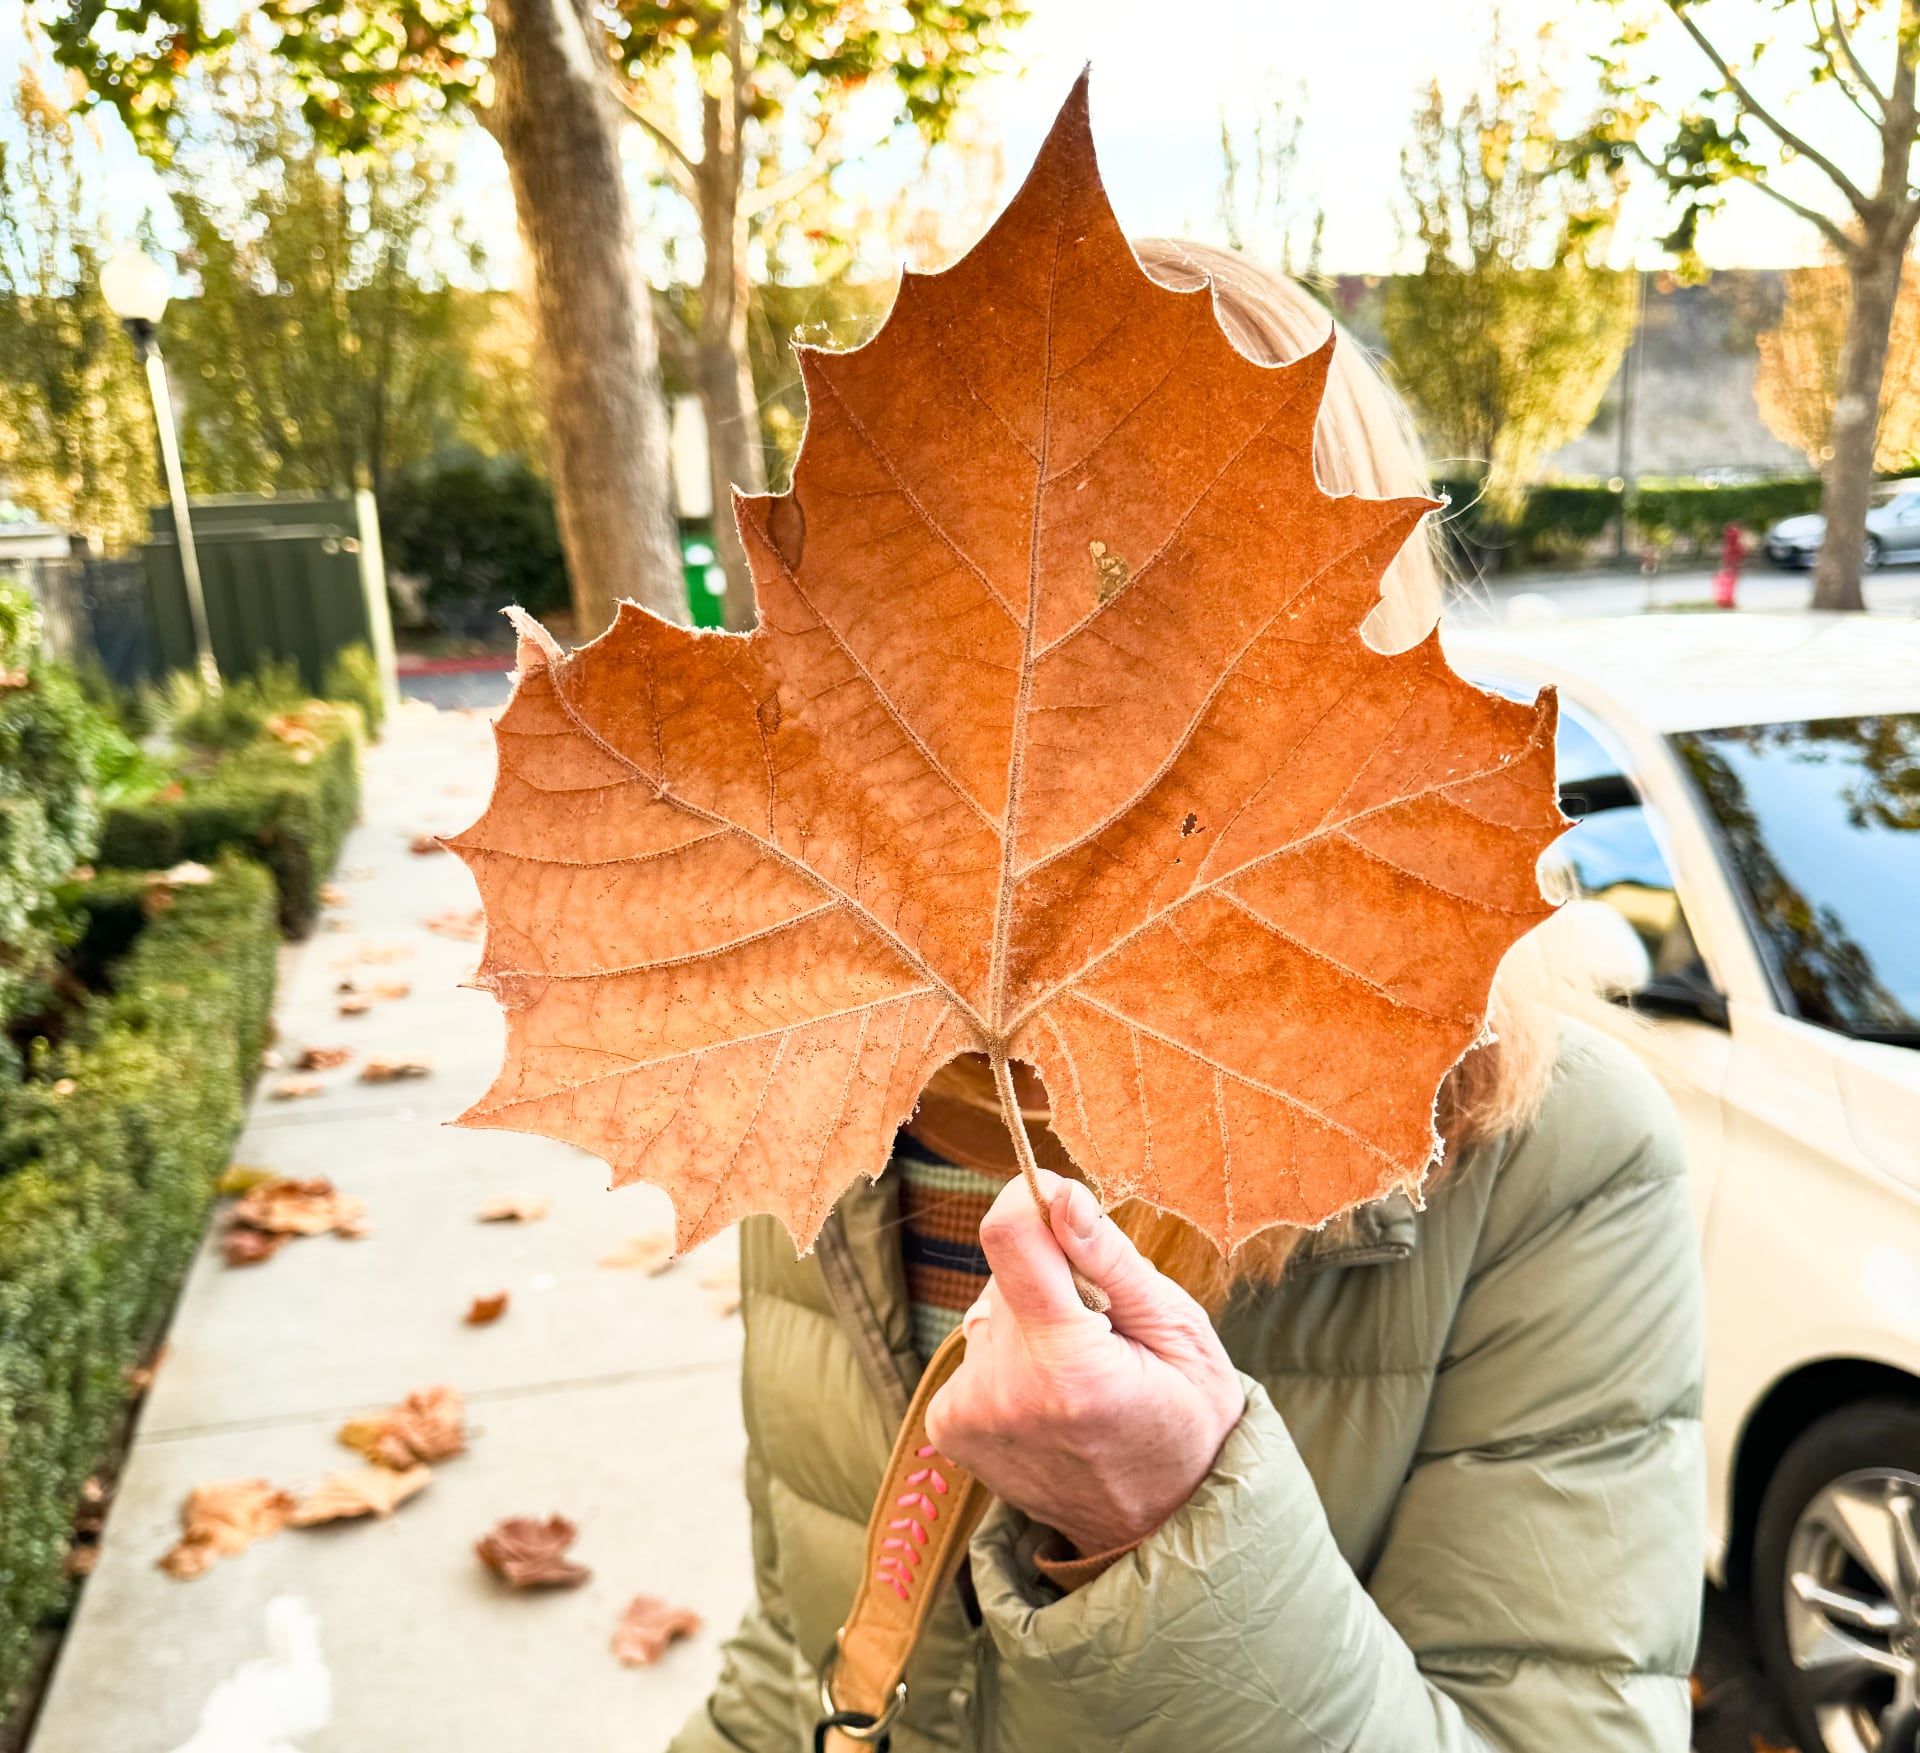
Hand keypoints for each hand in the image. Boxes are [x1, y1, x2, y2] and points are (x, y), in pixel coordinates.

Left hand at [924, 1168, 1243, 1557]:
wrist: (1159, 1526)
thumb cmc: (1185, 1418)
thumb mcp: (1180, 1331)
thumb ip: (1111, 1259)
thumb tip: (1058, 1193)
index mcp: (1071, 1367)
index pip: (1008, 1239)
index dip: (1032, 1201)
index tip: (1061, 1203)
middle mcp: (1007, 1393)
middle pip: (1007, 1272)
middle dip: (1052, 1278)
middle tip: (1103, 1331)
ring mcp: (970, 1415)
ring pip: (991, 1310)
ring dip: (1030, 1322)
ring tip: (1081, 1376)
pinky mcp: (948, 1427)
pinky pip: (976, 1349)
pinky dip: (1010, 1359)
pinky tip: (1049, 1399)